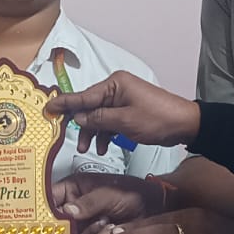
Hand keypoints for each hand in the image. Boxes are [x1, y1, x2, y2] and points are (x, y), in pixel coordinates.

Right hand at [45, 71, 200, 154]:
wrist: (185, 124)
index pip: (83, 95)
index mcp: (114, 84)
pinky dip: (105, 132)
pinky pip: (110, 120)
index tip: (47, 107)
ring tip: (91, 149)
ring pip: (99, 116)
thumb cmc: (157, 120)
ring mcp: (122, 99)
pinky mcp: (128, 110)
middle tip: (77, 144)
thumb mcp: (125, 122)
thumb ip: (99, 119)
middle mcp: (116, 88)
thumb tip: (78, 118)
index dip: (65, 103)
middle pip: (90, 106)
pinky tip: (104, 146)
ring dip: (94, 132)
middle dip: (83, 125)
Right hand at [52, 173, 164, 233]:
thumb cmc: (133, 192)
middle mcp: (77, 209)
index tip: (37, 222)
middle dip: (66, 233)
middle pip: (60, 224)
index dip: (42, 210)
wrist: (155, 208)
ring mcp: (86, 226)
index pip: (51, 198)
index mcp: (75, 190)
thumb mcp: (109, 193)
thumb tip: (67, 211)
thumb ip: (88, 202)